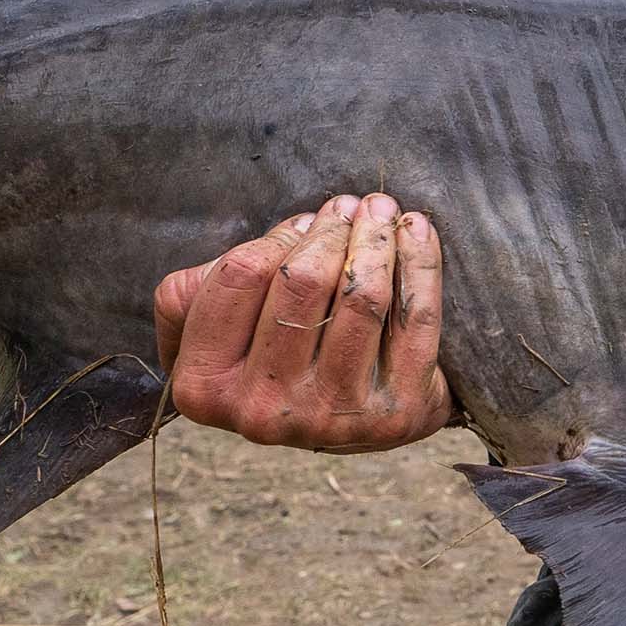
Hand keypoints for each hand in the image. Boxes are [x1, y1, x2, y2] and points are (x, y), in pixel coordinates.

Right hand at [154, 194, 451, 451]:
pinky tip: (417, 230)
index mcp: (204, 385)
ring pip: (362, 296)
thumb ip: (204, 282)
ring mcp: (330, 418)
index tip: (303, 224)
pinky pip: (415, 319)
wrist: (347, 420)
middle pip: (302, 280)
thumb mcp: (220, 324)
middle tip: (349, 206)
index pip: (241, 273)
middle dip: (332, 229)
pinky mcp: (394, 415)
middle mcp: (261, 411)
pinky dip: (421, 263)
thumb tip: (288, 236)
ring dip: (377, 238)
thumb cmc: (275, 351)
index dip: (278, 236)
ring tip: (379, 211)